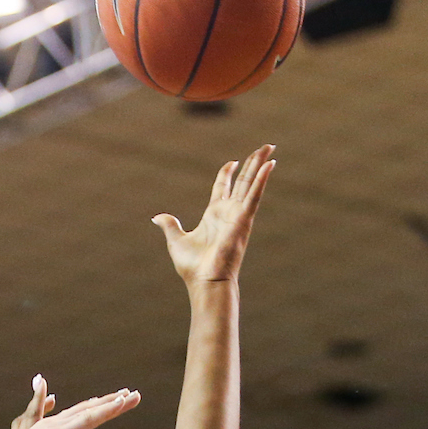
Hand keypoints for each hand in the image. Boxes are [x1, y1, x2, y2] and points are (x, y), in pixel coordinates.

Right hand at [0, 385, 139, 428]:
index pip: (73, 419)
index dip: (92, 411)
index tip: (107, 405)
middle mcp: (51, 425)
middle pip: (86, 410)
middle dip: (108, 402)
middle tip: (127, 394)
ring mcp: (56, 427)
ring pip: (92, 411)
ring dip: (115, 402)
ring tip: (133, 395)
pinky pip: (90, 418)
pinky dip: (108, 409)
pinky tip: (122, 403)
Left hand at [152, 144, 275, 287]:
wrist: (205, 282)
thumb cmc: (193, 267)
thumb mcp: (176, 241)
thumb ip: (170, 225)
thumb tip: (157, 217)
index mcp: (214, 215)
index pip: (223, 187)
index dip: (227, 173)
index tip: (232, 161)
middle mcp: (228, 213)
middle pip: (243, 181)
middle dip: (252, 163)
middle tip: (265, 146)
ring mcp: (238, 215)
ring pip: (251, 183)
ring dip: (261, 165)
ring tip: (270, 147)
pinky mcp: (243, 220)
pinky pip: (254, 196)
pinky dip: (262, 180)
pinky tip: (270, 165)